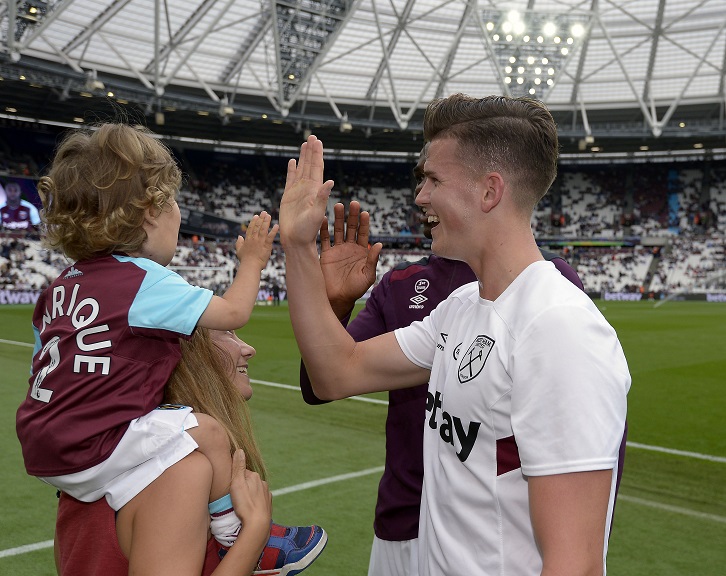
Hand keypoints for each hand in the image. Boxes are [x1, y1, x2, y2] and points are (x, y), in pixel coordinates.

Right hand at [229, 450, 271, 535]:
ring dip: (249, 495)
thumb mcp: (237, 483)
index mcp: (255, 477)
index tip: (229, 486)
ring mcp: (266, 495)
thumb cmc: (245, 504)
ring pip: (255, 491)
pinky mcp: (268, 505)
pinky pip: (259, 501)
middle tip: (234, 496)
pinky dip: (254, 503)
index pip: (242, 473)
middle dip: (243, 486)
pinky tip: (249, 509)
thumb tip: (240, 450)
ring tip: (241, 504)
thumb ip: (238, 466)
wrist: (258, 524)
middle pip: (249, 481)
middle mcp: (263, 483)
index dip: (235, 478)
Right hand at [236, 211, 278, 269]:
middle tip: (264, 212)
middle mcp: (254, 239)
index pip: (251, 228)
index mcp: (248, 240)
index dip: (253, 221)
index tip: (256, 216)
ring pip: (263, 229)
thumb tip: (239, 236)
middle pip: (257, 226)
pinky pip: (271, 237)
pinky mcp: (266, 245)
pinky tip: (276, 226)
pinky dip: (274, 231)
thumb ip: (239, 243)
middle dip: (261, 219)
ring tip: (269, 216)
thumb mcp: (239, 251)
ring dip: (266, 222)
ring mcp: (260, 242)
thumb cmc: (245, 260)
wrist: (250, 266)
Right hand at [279, 135, 334, 248]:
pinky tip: (293, 161)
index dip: (317, 154)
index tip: (318, 141)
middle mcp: (308, 189)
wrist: (296, 241)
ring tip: (305, 143)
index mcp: (316, 190)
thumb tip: (330, 181)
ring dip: (303, 156)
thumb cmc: (307, 231)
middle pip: (310, 165)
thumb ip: (322, 198)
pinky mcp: (289, 196)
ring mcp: (298, 192)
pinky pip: (290, 179)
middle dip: (311, 151)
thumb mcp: (317, 214)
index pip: (317, 168)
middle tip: (312, 136)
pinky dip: (292, 169)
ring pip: (301, 169)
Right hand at [320, 201, 381, 316]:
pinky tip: (324, 219)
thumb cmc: (355, 289)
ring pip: (338, 230)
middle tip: (353, 203)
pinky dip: (324, 229)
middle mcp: (349, 248)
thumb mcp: (367, 275)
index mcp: (361, 252)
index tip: (364, 213)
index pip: (363, 233)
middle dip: (352, 216)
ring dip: (339, 218)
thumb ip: (372, 260)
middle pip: (351, 228)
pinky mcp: (326, 254)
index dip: (364, 223)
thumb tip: (379, 245)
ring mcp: (337, 250)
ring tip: (338, 205)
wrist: (338, 298)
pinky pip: (324, 239)